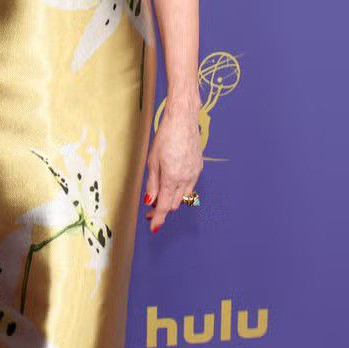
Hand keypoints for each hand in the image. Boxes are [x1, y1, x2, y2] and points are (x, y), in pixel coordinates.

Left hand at [143, 103, 202, 232]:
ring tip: (160, 195)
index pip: (165, 206)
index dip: (158, 218)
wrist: (183, 120)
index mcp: (172, 178)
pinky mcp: (198, 167)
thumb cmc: (165, 137)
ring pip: (184, 196)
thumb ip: (152, 184)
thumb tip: (150, 201)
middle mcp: (186, 179)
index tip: (153, 226)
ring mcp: (194, 173)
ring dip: (172, 200)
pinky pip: (190, 186)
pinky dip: (180, 190)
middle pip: (175, 204)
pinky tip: (172, 183)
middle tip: (150, 208)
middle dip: (163, 209)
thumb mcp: (153, 161)